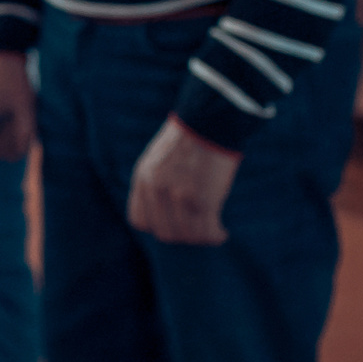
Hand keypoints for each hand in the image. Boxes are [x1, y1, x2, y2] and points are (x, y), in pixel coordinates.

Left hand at [127, 117, 239, 245]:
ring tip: (212, 232)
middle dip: (182, 236)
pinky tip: (222, 233)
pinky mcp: (204, 199)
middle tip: (197, 231)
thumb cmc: (188, 139)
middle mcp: (157, 190)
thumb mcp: (157, 159)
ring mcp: (179, 197)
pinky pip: (207, 232)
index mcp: (143, 179)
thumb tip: (163, 211)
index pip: (140, 221)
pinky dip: (215, 236)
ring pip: (188, 236)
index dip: (157, 226)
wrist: (210, 123)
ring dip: (201, 238)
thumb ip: (155, 183)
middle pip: (165, 233)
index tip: (174, 225)